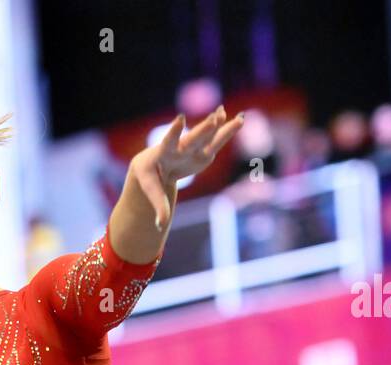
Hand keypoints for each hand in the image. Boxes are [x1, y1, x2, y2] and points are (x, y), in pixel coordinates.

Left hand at [131, 105, 245, 229]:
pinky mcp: (203, 152)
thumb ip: (159, 207)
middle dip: (203, 130)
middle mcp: (178, 147)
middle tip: (215, 117)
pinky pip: (216, 141)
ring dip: (216, 126)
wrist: (155, 164)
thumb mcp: (151, 191)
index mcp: (162, 153)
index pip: (168, 141)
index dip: (175, 130)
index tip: (180, 118)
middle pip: (191, 139)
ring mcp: (191, 148)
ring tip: (226, 113)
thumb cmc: (150, 178)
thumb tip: (159, 226)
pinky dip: (227, 131)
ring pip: (206, 136)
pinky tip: (240, 119)